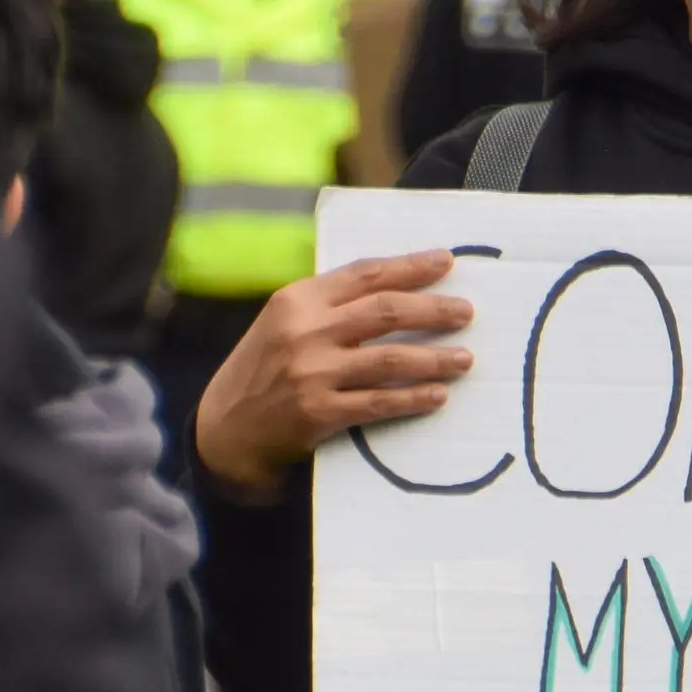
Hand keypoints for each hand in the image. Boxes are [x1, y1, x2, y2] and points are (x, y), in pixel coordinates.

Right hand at [191, 250, 473, 497]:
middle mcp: (305, 331)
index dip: (409, 266)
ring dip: (434, 358)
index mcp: (297, 299)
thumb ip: (327, 305)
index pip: (364, 274)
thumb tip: (392, 287)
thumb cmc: (262, 369)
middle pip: (385, 311)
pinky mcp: (319, 412)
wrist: (225, 429)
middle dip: (433, 310)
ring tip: (465, 358)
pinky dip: (413, 397)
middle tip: (466, 312)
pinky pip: (380, 402)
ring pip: (390, 358)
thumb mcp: (283, 322)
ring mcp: (312, 373)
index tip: (445, 261)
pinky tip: (437, 394)